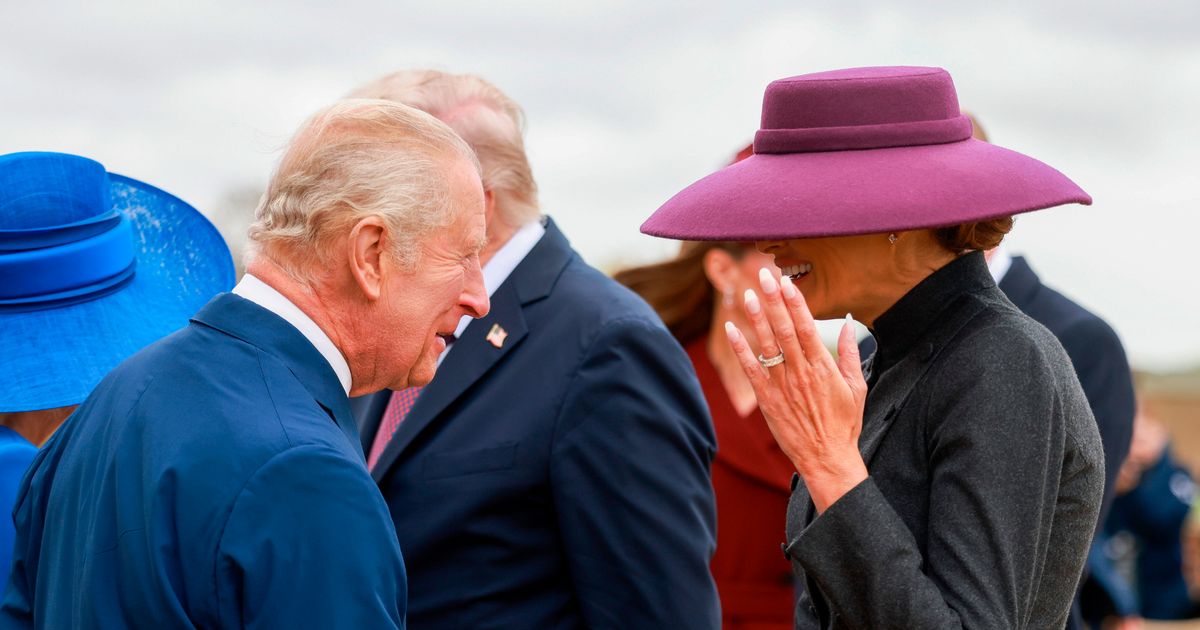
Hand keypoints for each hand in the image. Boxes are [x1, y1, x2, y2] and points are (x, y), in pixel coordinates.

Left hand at [725, 268, 868, 512]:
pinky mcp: (767, 399)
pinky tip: (731, 328)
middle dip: (774, 300)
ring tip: (748, 294)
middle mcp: (800, 372)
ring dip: (756, 318)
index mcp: (823, 367)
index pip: (806, 326)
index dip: (795, 302)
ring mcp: (781, 385)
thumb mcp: (857, 387)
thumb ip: (851, 354)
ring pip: (767, 345)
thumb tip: (849, 323)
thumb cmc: (844, 424)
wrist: (827, 458)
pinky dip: (740, 348)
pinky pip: (750, 369)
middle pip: (784, 329)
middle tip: (764, 276)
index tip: (787, 282)